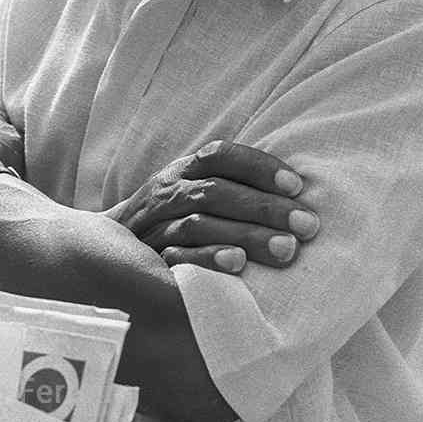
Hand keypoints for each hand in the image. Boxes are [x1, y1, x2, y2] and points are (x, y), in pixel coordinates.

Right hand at [106, 141, 319, 274]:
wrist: (113, 249)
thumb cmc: (176, 218)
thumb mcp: (197, 190)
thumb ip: (234, 185)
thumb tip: (298, 192)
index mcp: (184, 169)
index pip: (220, 156)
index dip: (258, 167)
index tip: (297, 186)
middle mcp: (168, 191)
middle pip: (216, 192)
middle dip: (265, 208)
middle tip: (308, 226)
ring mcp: (156, 226)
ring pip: (201, 223)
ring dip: (247, 235)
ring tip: (288, 250)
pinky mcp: (150, 260)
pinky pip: (178, 258)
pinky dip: (209, 259)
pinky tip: (239, 265)